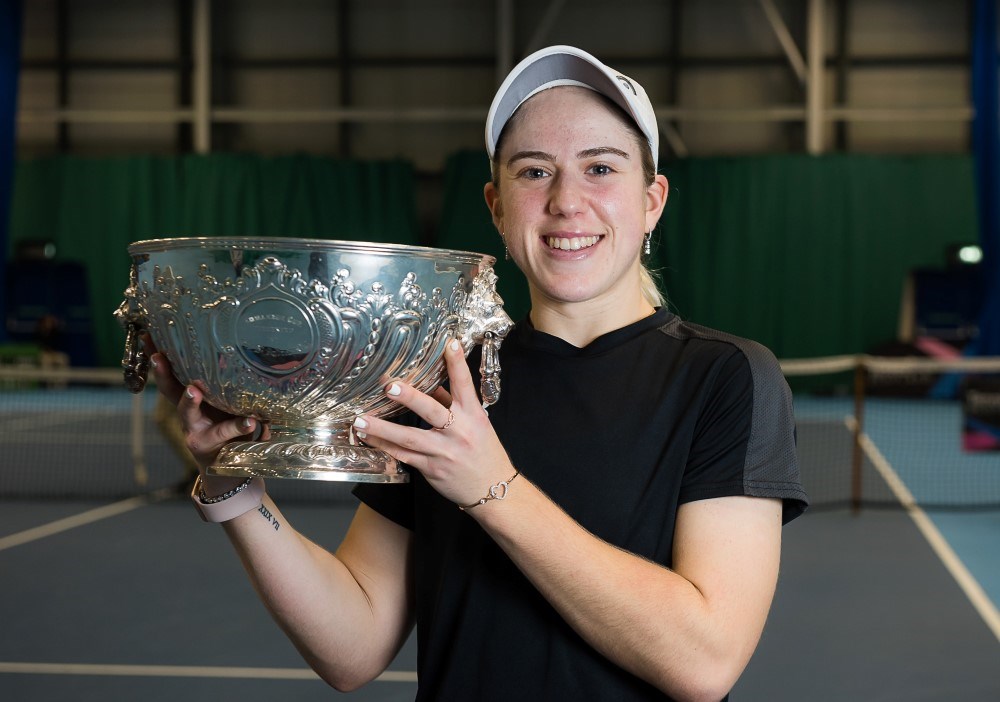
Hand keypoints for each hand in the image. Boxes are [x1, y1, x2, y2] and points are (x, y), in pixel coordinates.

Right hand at [145, 335, 265, 474]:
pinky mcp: (212, 444)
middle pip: (170, 392)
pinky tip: (252, 421)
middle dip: (163, 375)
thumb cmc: (225, 424)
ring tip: (193, 390)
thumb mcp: (221, 402)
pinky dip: (240, 426)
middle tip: (158, 358)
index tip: (147, 337)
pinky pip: (227, 432)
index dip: (157, 358)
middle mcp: (187, 413)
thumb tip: (240, 345)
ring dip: (189, 401)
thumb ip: (224, 383)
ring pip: (188, 413)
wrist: (227, 464)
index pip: (170, 375)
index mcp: (188, 398)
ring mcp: (196, 429)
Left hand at [352, 339, 514, 507]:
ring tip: (361, 418)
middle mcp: (458, 432)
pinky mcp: (431, 468)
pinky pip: (403, 456)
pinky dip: (384, 445)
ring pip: (409, 438)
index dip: (457, 364)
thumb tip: (431, 380)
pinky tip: (367, 437)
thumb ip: (452, 402)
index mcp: (473, 416)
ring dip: (383, 428)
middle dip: (410, 397)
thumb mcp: (476, 422)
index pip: (465, 385)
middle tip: (389, 385)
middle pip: (432, 411)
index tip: (449, 343)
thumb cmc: (484, 452)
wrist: (492, 490)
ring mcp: (443, 452)